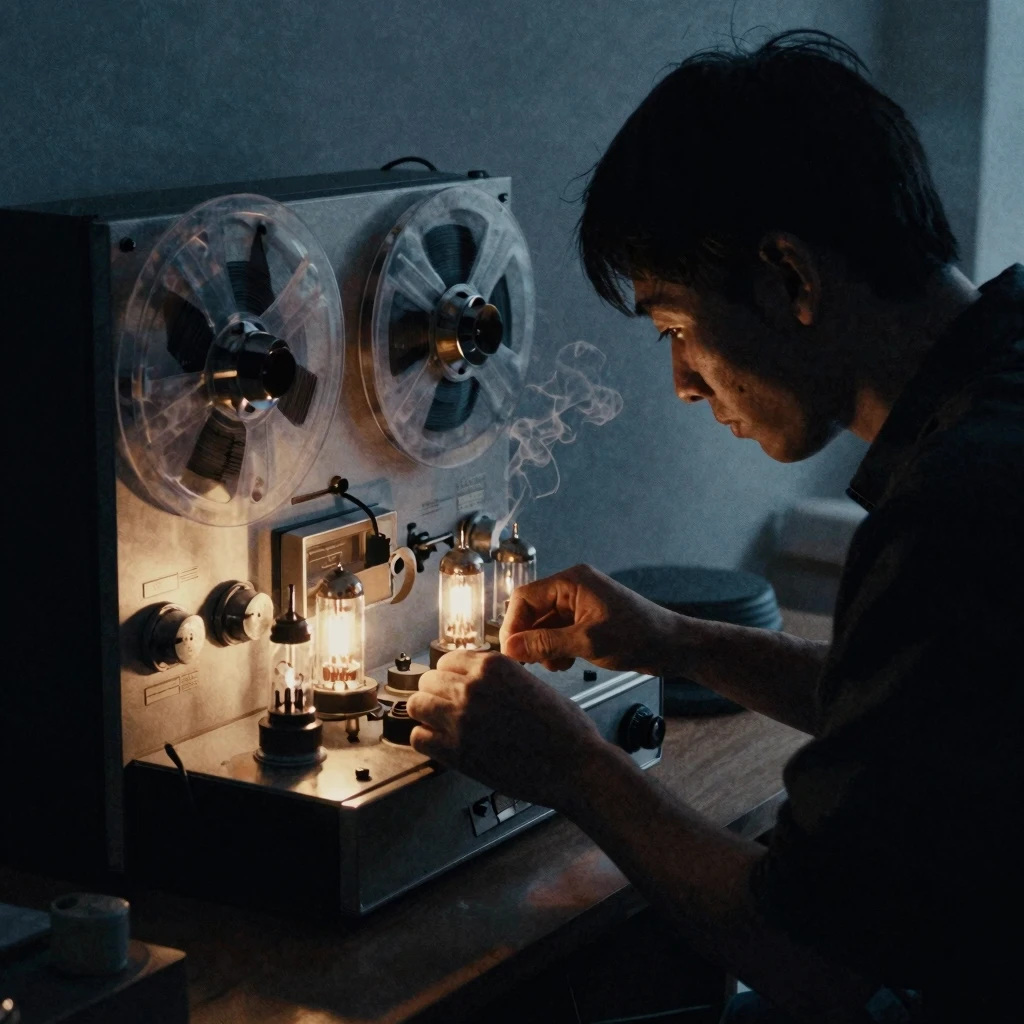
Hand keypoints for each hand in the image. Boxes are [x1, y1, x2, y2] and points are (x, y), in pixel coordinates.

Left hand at [406, 649, 607, 808]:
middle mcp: (472, 687)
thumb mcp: (532, 683)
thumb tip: (477, 679)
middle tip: (449, 707)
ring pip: (417, 704)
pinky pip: (418, 738)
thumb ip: (501, 677)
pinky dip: (427, 740)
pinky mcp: (456, 752)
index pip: (448, 660)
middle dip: (437, 693)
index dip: (451, 675)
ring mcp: (461, 719)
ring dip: (427, 713)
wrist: (574, 766)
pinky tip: (442, 743)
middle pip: (429, 680)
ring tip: (441, 724)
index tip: (455, 686)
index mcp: (493, 666)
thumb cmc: (564, 728)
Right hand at [499, 563, 681, 673]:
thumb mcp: (587, 642)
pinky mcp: (586, 620)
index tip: (510, 651)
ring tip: (553, 665)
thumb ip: (546, 643)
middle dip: (529, 638)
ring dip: (542, 646)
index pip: (525, 597)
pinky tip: (564, 663)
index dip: (513, 624)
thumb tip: (510, 647)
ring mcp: (580, 604)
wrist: (673, 646)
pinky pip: (558, 632)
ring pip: (544, 624)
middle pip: (532, 610)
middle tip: (529, 663)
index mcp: (572, 581)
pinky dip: (555, 648)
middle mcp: (573, 588)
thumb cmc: (638, 636)